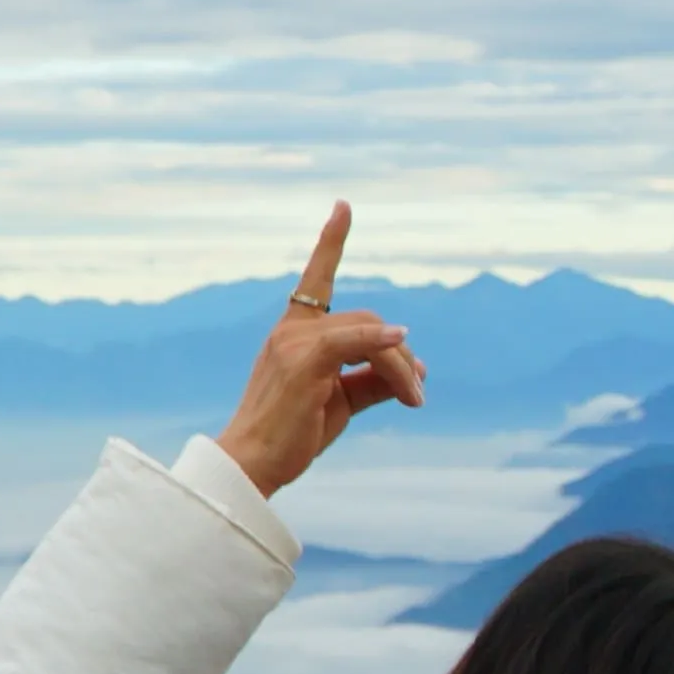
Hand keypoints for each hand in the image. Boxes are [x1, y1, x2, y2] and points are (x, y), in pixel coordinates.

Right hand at [216, 205, 428, 495]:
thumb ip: (372, 379)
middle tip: (418, 394)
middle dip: (402, 356)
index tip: (343, 207)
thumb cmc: (293, 435)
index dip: (331, 241)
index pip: (316, 279)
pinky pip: (355, 340)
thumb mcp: (341, 401)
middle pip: (368, 320)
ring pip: (371, 334)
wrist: (255, 466)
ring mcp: (295, 342)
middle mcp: (292, 331)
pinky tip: (402, 338)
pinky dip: (383, 340)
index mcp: (296, 334)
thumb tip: (416, 369)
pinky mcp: (303, 361)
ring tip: (415, 400)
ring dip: (402, 368)